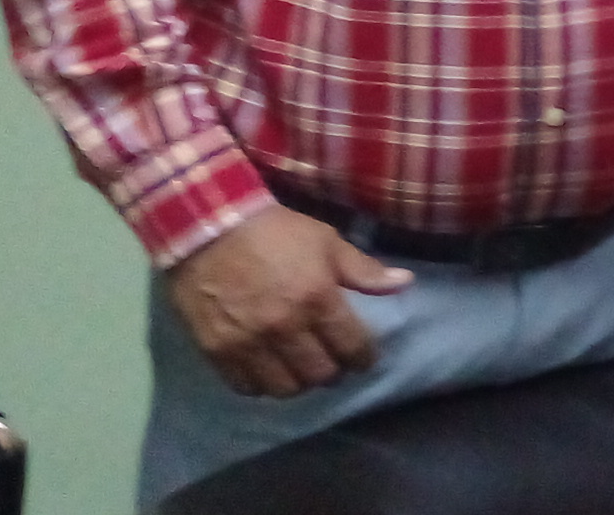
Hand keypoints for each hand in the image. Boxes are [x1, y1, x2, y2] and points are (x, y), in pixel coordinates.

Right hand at [164, 205, 413, 397]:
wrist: (208, 226)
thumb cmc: (274, 231)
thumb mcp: (326, 241)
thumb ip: (363, 270)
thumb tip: (405, 284)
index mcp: (317, 299)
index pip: (352, 348)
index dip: (363, 358)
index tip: (363, 357)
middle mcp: (284, 327)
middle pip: (320, 374)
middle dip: (333, 371)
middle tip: (331, 361)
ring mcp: (248, 342)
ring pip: (284, 388)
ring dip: (298, 382)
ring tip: (299, 368)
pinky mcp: (216, 350)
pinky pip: (245, 386)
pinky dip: (260, 384)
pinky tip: (267, 370)